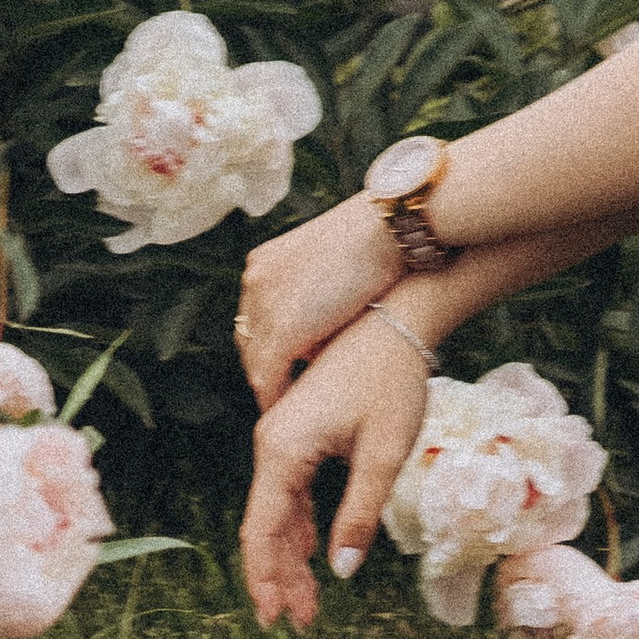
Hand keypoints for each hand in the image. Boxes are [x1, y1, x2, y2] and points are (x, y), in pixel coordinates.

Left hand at [234, 192, 389, 408]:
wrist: (388, 230)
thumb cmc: (381, 242)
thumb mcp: (336, 264)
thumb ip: (320, 294)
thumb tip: (324, 332)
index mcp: (266, 261)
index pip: (256, 314)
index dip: (270, 342)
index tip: (287, 363)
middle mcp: (256, 281)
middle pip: (249, 337)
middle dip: (266, 364)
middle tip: (285, 388)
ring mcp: (265, 305)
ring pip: (255, 360)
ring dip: (269, 383)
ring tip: (287, 403)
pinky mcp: (282, 329)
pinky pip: (266, 377)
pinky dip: (274, 396)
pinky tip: (287, 408)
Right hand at [239, 307, 430, 633]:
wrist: (398, 321)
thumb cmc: (393, 382)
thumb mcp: (384, 454)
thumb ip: (359, 514)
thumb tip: (341, 570)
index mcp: (283, 450)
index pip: (262, 530)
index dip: (266, 579)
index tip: (275, 620)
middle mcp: (272, 443)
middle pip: (267, 525)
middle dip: (282, 577)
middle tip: (301, 623)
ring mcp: (283, 435)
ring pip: (278, 510)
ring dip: (292, 555)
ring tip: (308, 602)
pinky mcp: (300, 429)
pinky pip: (291, 489)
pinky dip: (301, 525)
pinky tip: (313, 551)